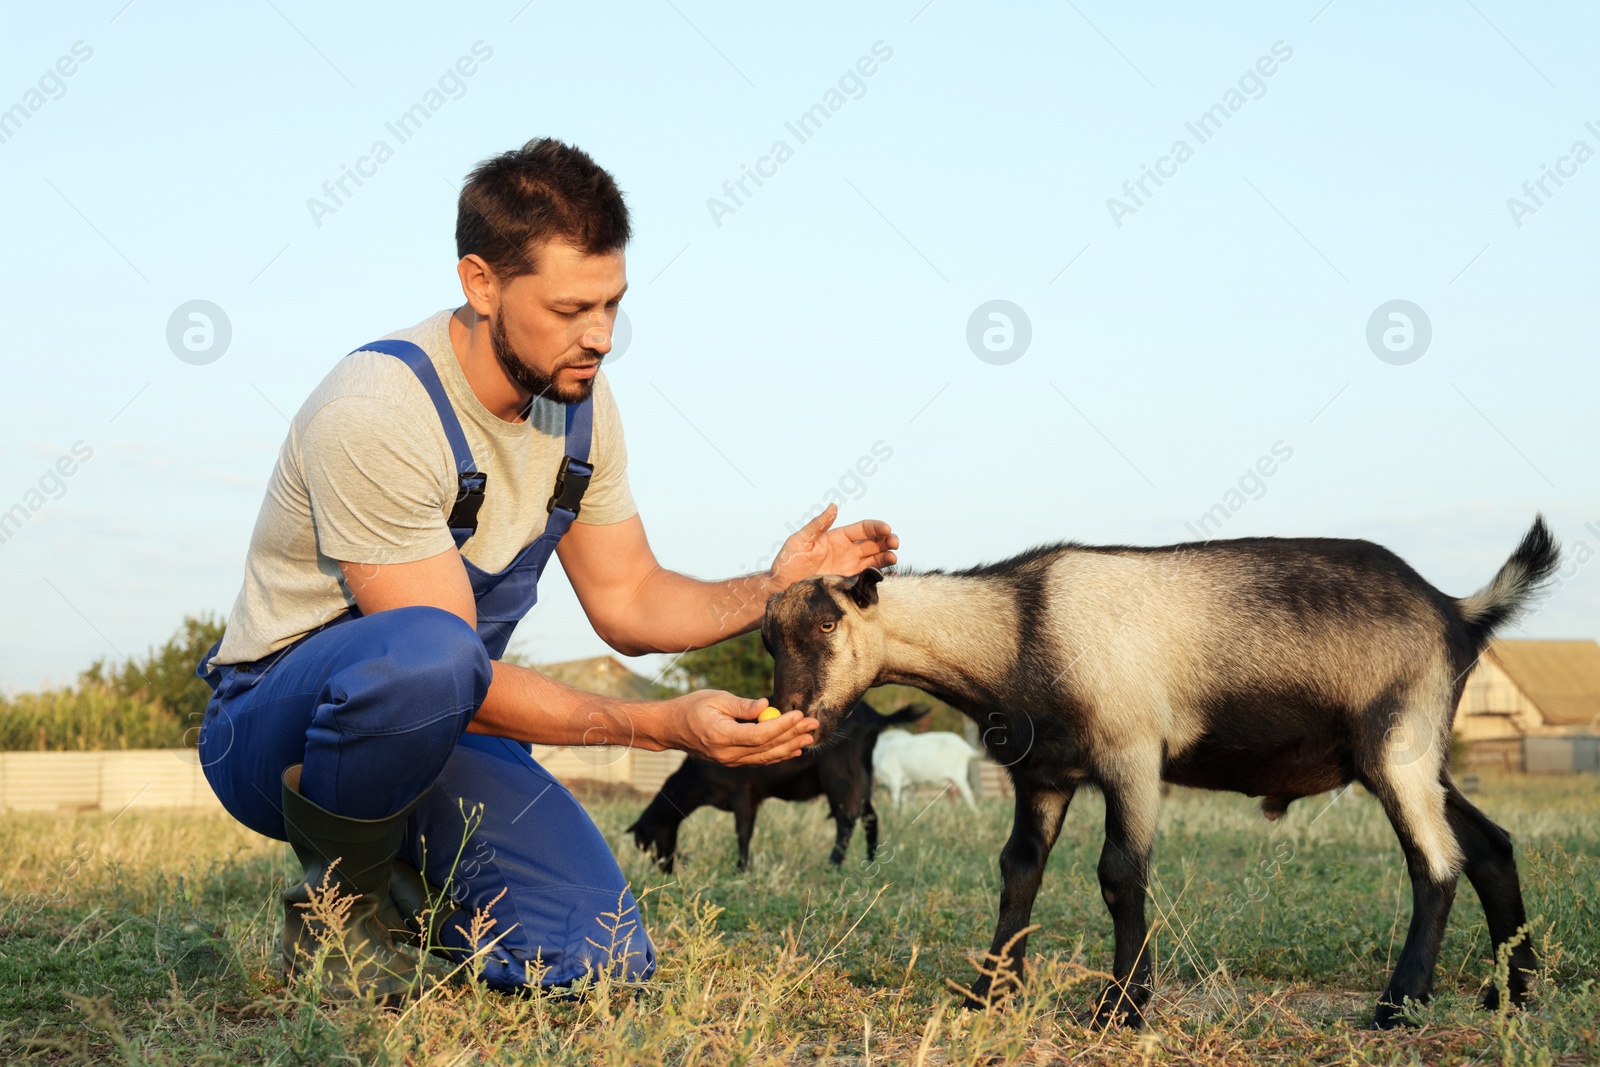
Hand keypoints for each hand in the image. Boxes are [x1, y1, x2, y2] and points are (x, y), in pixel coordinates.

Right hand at [668, 690, 818, 765]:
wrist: (670, 729)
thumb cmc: (691, 708)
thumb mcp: (715, 699)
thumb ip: (742, 705)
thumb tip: (767, 706)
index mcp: (722, 736)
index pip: (759, 735)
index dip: (782, 726)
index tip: (799, 715)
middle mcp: (727, 754)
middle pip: (767, 748)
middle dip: (793, 736)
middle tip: (813, 725)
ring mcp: (730, 761)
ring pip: (766, 758)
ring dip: (790, 747)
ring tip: (809, 738)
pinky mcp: (732, 762)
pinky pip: (759, 760)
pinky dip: (777, 754)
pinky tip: (793, 749)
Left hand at [770, 503, 897, 587]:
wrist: (782, 588)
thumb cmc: (787, 562)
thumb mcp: (800, 540)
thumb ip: (817, 525)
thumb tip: (833, 506)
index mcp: (837, 537)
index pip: (863, 529)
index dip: (876, 527)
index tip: (886, 529)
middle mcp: (846, 550)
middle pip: (873, 542)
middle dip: (886, 540)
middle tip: (895, 542)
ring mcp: (848, 566)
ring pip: (874, 558)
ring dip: (886, 555)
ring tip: (894, 556)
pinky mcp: (848, 581)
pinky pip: (867, 574)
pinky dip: (878, 571)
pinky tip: (886, 569)